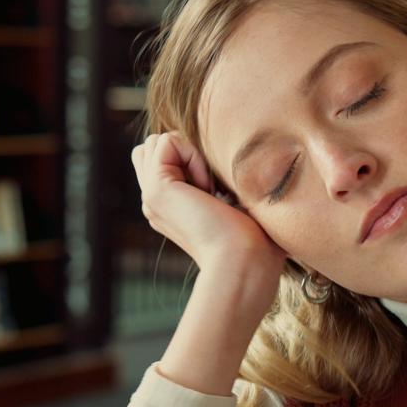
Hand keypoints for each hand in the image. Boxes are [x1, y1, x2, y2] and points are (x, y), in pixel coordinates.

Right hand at [132, 132, 285, 278]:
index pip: (162, 159)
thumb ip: (220, 181)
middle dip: (182, 150)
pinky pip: (167, 142)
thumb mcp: (235, 203)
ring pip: (156, 142)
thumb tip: (224, 161)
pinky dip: (193, 154)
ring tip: (209, 187)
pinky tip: (208, 188)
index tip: (217, 191)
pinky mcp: (157, 190)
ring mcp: (152, 198)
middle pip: (151, 148)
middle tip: (210, 186)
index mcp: (170, 207)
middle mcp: (156, 203)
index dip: (189, 157)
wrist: (245, 263)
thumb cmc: (255, 242)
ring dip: (188, 152)